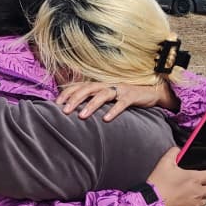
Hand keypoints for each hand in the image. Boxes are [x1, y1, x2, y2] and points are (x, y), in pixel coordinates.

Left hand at [57, 80, 176, 120]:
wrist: (150, 93)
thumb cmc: (124, 97)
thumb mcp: (107, 98)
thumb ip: (93, 101)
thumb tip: (75, 110)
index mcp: (100, 85)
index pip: (80, 86)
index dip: (67, 93)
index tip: (56, 103)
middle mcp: (107, 85)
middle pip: (88, 89)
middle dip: (75, 99)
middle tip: (64, 111)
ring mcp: (119, 89)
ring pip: (102, 95)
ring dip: (91, 105)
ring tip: (81, 116)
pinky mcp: (131, 96)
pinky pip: (121, 103)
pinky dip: (114, 111)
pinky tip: (106, 119)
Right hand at [146, 147, 205, 205]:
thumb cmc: (158, 187)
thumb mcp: (164, 164)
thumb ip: (173, 154)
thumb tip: (177, 150)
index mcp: (195, 179)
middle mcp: (198, 193)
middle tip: (200, 183)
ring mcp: (194, 205)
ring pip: (205, 201)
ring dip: (200, 197)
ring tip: (189, 194)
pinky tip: (182, 203)